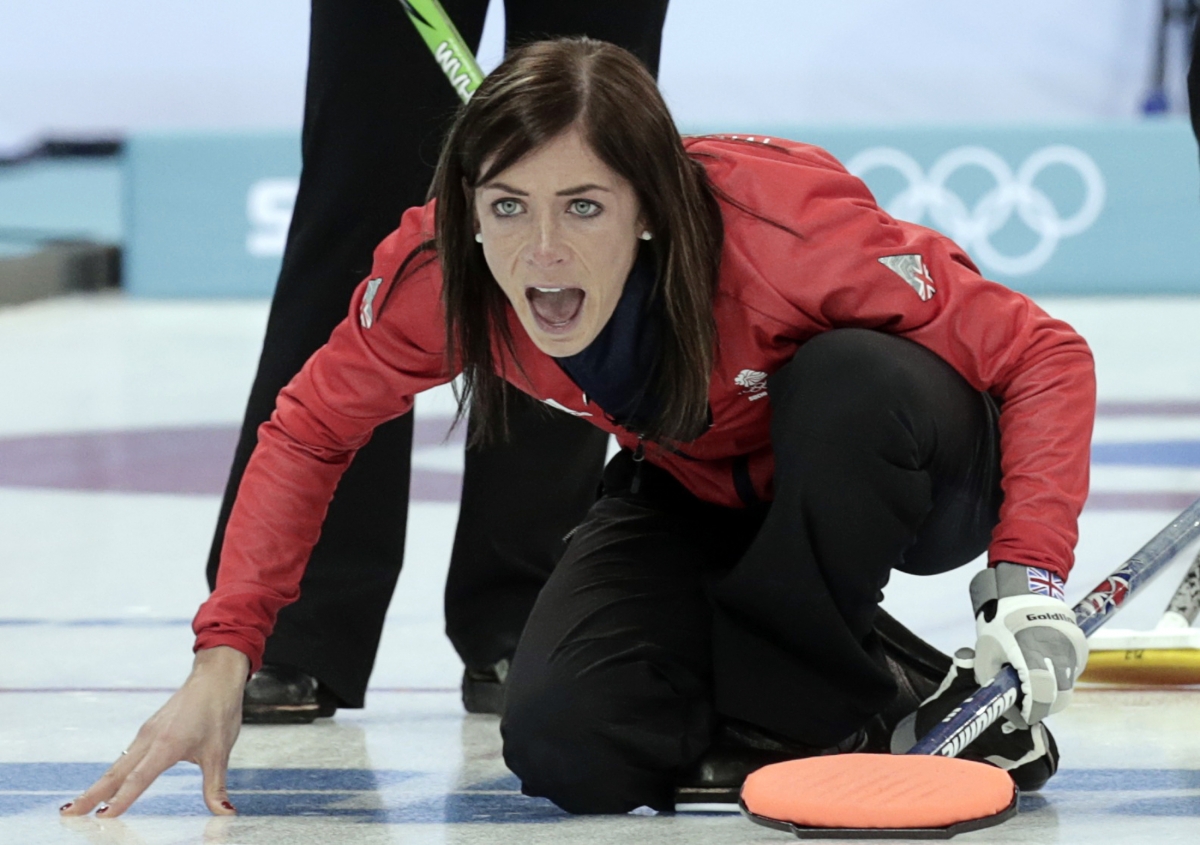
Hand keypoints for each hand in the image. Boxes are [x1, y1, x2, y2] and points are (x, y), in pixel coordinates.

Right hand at [60, 646, 248, 816]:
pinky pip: (126, 756)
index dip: (121, 799)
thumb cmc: (218, 710)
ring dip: (98, 785)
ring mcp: (146, 733)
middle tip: (68, 814)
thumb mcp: (220, 752)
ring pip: (118, 764)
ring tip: (79, 805)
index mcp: (167, 745)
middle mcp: (150, 739)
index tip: (101, 817)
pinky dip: (112, 773)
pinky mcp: (148, 730)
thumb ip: (216, 786)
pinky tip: (107, 784)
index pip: (139, 779)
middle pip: (116, 773)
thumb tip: (225, 813)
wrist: (215, 677)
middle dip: (92, 795)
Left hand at [970, 562, 1087, 725]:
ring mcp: (1073, 650)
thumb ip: (992, 681)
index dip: (1029, 714)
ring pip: (1067, 687)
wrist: (1025, 590)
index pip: (1040, 699)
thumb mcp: (986, 651)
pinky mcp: (1080, 646)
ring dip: (1051, 691)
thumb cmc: (1000, 621)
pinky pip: (1072, 672)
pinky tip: (1042, 663)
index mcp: (1033, 655)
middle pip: (1059, 699)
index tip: (1019, 716)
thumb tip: (1004, 707)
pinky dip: (1058, 676)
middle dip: (1041, 706)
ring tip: (1030, 677)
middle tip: (1024, 703)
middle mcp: (1059, 655)